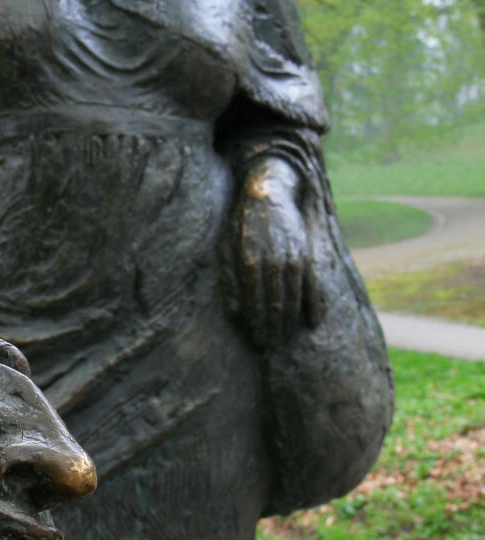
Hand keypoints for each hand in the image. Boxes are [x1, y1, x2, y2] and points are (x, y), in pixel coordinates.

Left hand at [235, 159, 318, 346]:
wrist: (269, 192)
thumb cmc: (241, 224)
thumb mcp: (225, 247)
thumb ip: (228, 280)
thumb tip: (234, 314)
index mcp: (250, 258)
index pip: (255, 299)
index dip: (257, 321)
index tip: (256, 340)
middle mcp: (274, 259)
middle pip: (276, 301)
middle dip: (272, 326)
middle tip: (269, 347)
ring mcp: (293, 257)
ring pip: (293, 295)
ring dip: (289, 320)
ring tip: (284, 340)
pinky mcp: (306, 254)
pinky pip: (312, 283)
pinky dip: (313, 303)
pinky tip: (312, 322)